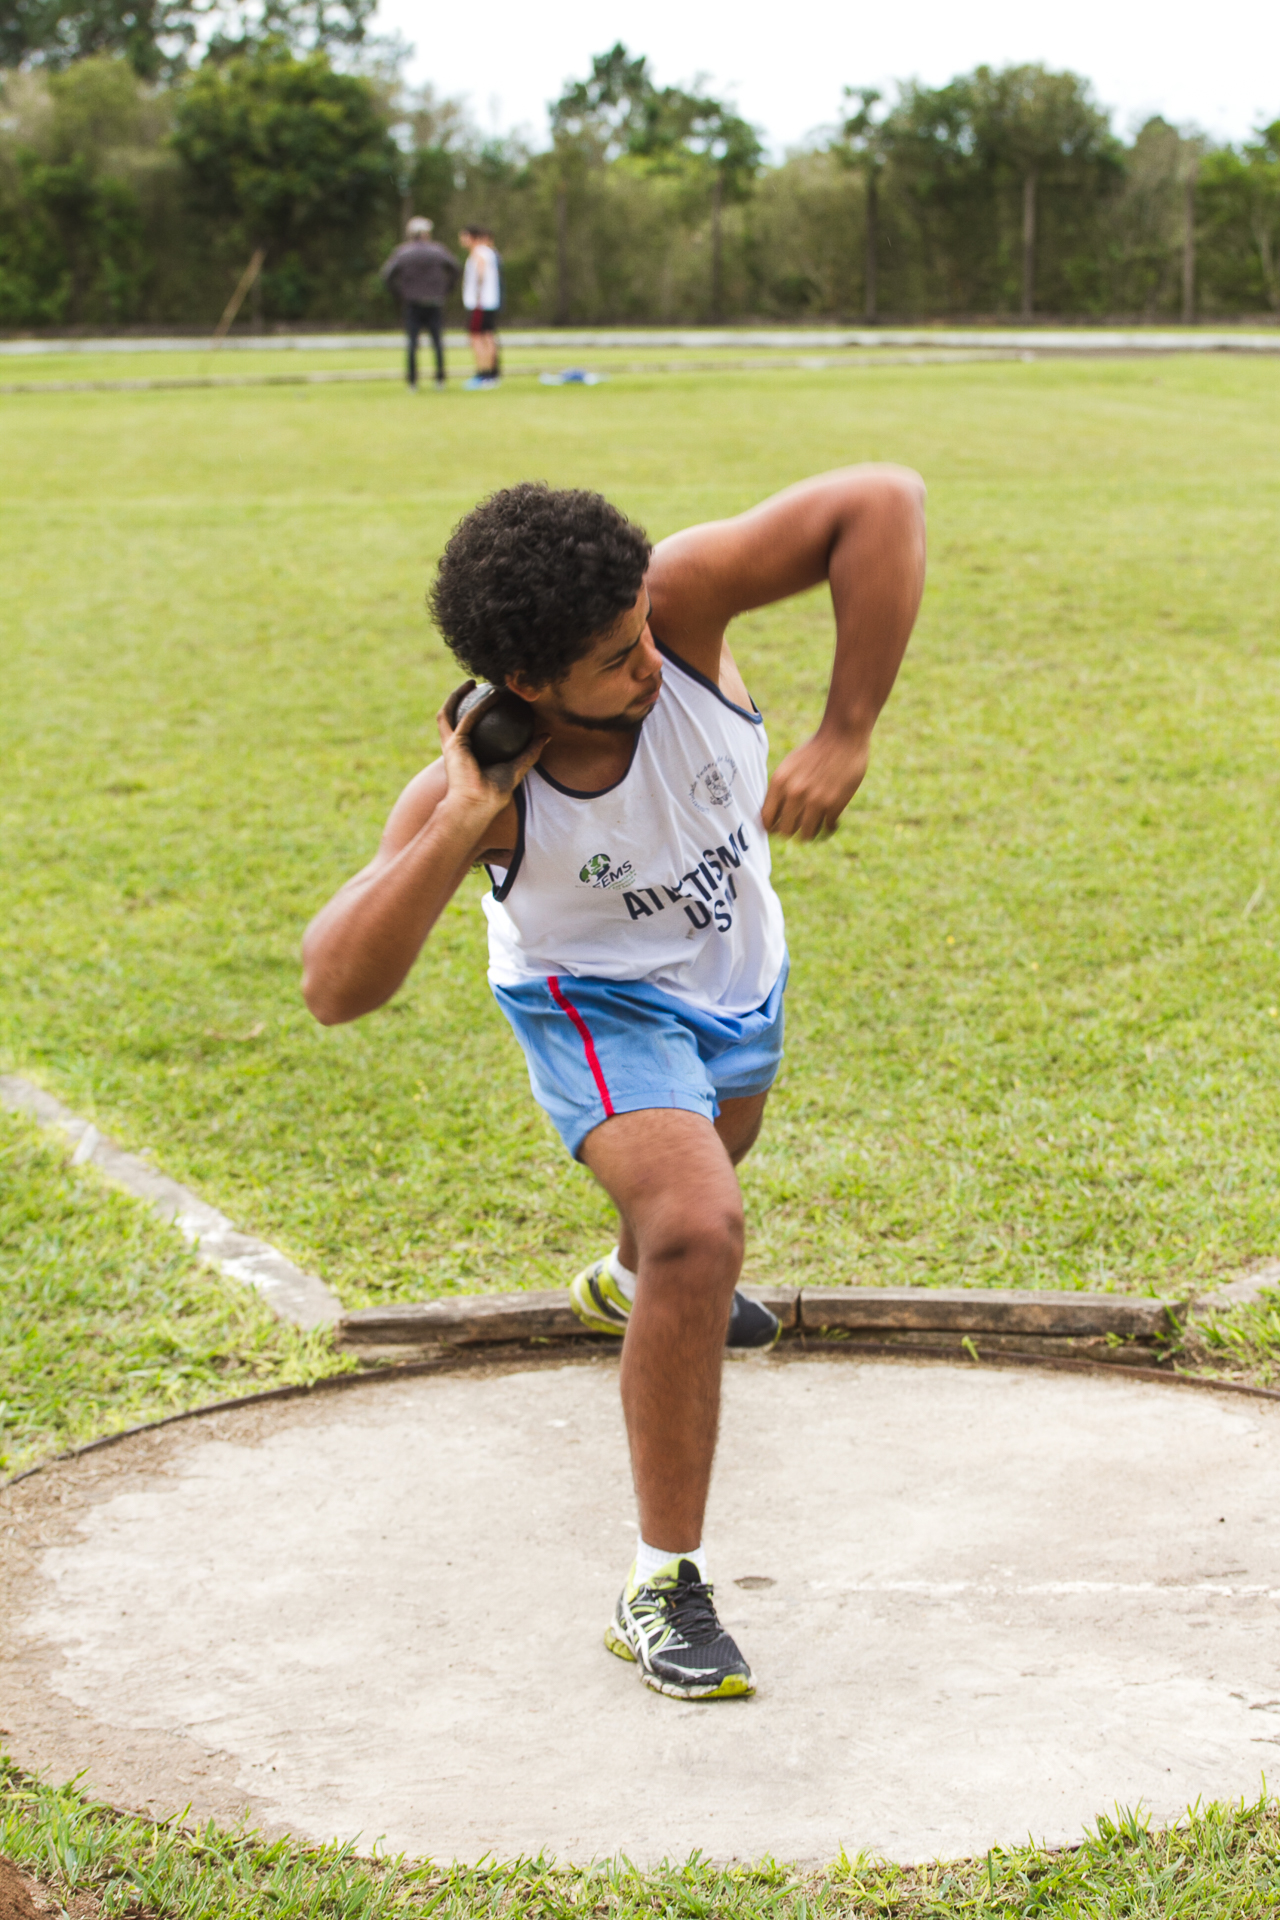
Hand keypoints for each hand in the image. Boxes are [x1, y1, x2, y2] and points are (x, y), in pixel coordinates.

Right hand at [437, 682, 546, 812]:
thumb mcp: (517, 768)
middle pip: (453, 717)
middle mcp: (456, 747)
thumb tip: (547, 734)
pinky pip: (468, 718)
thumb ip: (530, 751)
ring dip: (458, 696)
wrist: (478, 806)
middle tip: (477, 686)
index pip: (467, 727)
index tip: (490, 699)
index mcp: (466, 753)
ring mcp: (452, 745)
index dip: (473, 712)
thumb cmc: (494, 794)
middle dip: (460, 699)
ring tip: (473, 682)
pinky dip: (478, 706)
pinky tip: (490, 695)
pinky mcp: (455, 744)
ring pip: (449, 713)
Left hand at [761, 723, 870, 840]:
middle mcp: (794, 793)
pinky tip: (831, 820)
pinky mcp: (834, 805)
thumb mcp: (789, 766)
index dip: (772, 827)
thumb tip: (774, 816)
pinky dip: (828, 827)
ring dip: (811, 831)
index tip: (779, 826)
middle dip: (792, 830)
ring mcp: (815, 801)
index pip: (766, 819)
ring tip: (816, 824)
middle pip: (785, 831)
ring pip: (806, 835)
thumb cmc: (815, 751)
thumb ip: (781, 790)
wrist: (843, 736)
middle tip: (799, 825)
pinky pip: (827, 829)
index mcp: (779, 782)